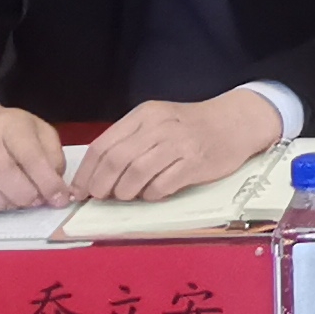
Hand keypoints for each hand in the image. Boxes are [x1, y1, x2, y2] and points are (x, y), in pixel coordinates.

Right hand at [0, 98, 75, 213]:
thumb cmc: (12, 133)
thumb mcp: (40, 133)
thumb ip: (52, 158)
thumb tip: (57, 190)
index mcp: (11, 125)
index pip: (30, 156)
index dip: (47, 182)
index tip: (58, 199)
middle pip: (1, 171)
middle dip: (23, 195)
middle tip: (33, 202)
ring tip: (12, 205)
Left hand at [83, 83, 292, 204]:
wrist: (235, 122)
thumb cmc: (190, 126)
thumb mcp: (157, 122)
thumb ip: (130, 142)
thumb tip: (98, 175)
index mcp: (143, 115)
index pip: (103, 144)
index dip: (86, 172)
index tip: (79, 190)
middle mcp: (158, 127)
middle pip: (115, 160)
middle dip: (101, 185)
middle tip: (100, 198)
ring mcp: (177, 145)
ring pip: (136, 174)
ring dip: (124, 192)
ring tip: (126, 196)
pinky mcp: (194, 163)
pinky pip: (162, 185)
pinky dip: (150, 195)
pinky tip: (152, 194)